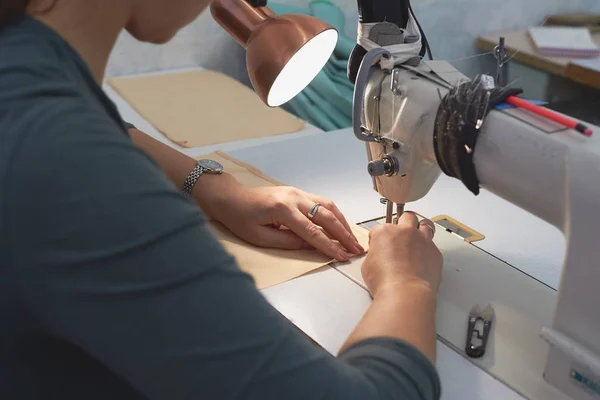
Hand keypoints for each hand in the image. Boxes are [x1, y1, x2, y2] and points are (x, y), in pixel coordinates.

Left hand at [198, 175, 363, 260]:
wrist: (231, 197)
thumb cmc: (240, 219)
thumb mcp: (260, 238)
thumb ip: (288, 242)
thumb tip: (312, 246)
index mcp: (282, 210)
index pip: (312, 232)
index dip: (329, 246)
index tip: (342, 257)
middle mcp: (294, 197)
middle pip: (326, 216)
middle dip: (343, 234)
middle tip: (356, 249)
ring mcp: (297, 192)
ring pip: (328, 206)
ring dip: (343, 223)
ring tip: (352, 239)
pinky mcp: (298, 192)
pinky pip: (322, 202)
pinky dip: (334, 214)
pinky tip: (340, 225)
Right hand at [361, 212, 441, 296]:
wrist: (404, 292)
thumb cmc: (385, 281)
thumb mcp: (367, 266)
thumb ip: (374, 254)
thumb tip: (378, 256)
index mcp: (385, 232)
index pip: (379, 228)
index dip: (377, 238)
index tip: (379, 245)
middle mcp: (405, 231)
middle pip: (406, 217)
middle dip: (403, 223)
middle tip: (401, 233)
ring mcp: (422, 240)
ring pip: (425, 224)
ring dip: (421, 229)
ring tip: (418, 237)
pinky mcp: (435, 252)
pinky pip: (433, 245)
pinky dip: (428, 250)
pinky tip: (424, 259)